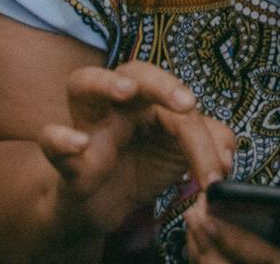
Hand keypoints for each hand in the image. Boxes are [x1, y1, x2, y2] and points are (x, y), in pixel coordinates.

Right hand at [39, 61, 233, 240]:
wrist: (98, 208)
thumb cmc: (139, 168)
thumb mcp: (177, 158)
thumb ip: (206, 147)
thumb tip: (228, 152)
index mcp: (148, 101)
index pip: (179, 104)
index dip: (202, 138)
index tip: (218, 172)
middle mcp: (116, 104)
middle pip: (134, 71)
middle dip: (162, 83)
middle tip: (188, 104)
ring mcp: (87, 125)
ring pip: (81, 84)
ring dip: (103, 82)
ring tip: (125, 90)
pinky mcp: (64, 157)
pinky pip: (51, 138)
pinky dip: (61, 139)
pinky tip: (79, 144)